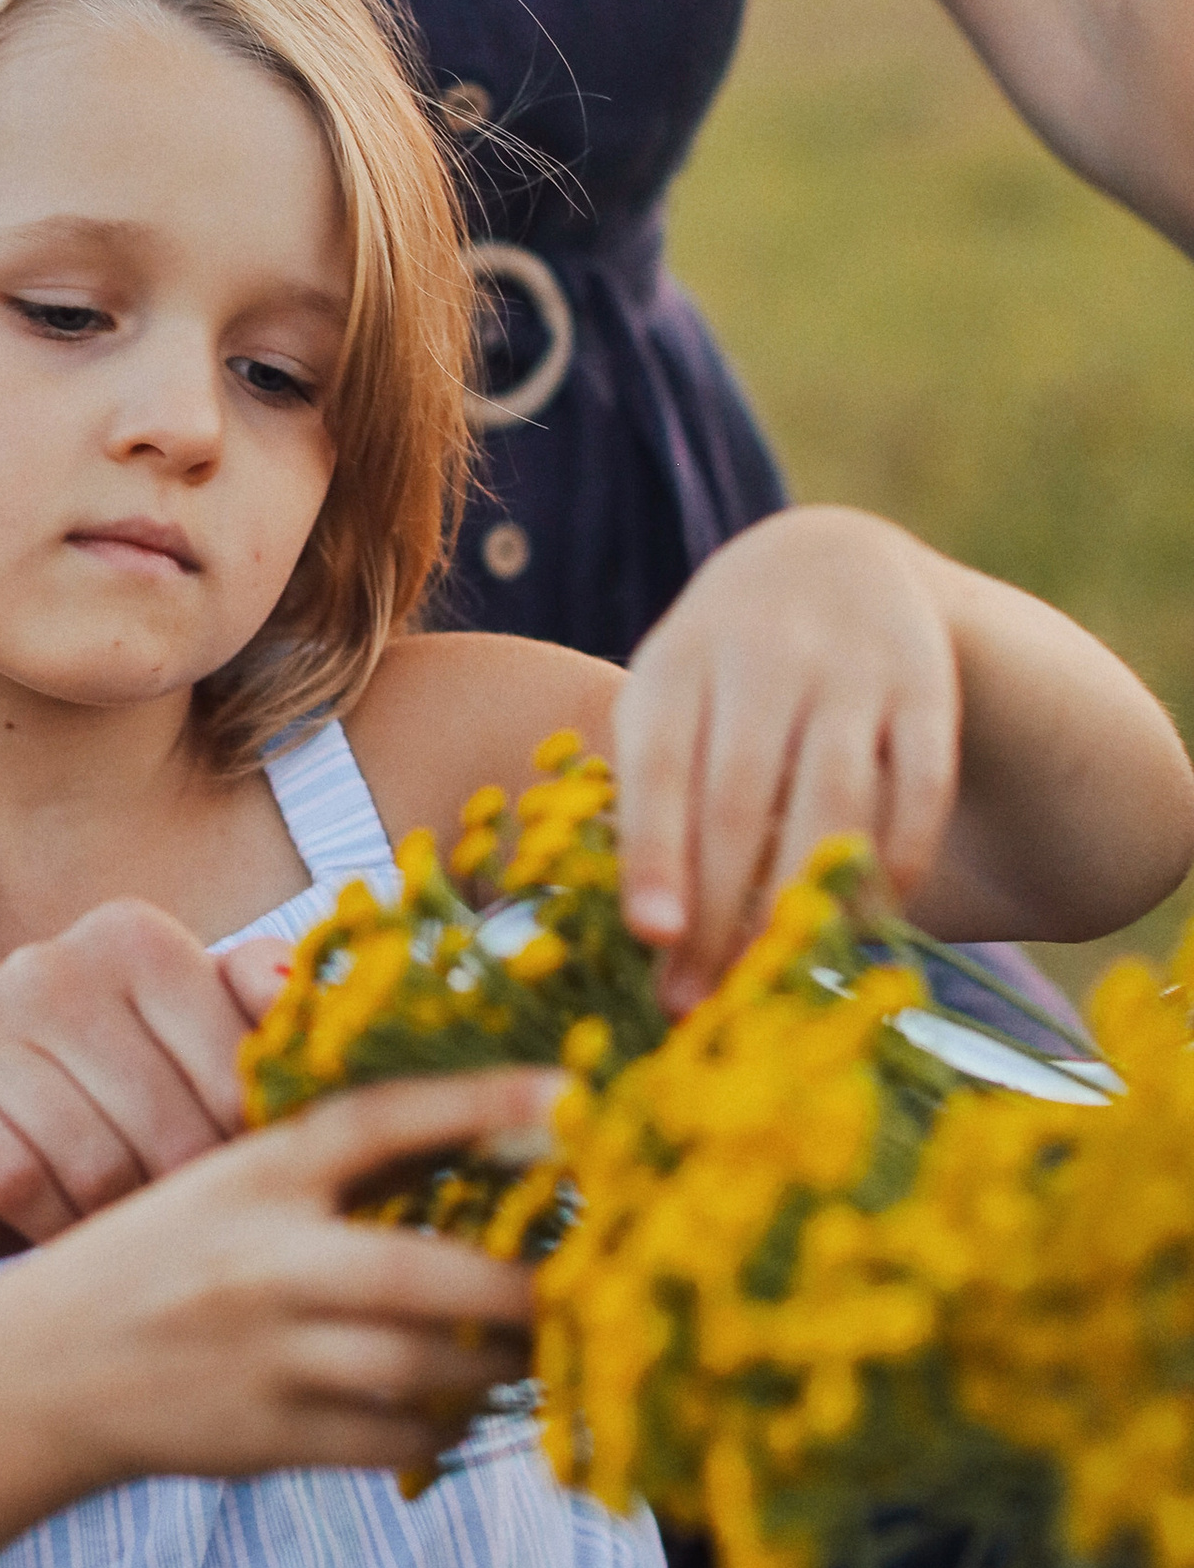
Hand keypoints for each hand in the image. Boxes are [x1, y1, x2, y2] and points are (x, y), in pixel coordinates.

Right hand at [0, 901, 295, 1245]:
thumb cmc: (93, 1066)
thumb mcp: (173, 1028)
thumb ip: (261, 1018)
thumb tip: (349, 1040)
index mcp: (137, 940)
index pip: (236, 1070)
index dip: (253, 1154)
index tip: (255, 1197)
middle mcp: (53, 963)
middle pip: (165, 1128)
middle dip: (188, 1204)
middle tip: (199, 1246)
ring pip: (91, 1161)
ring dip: (118, 1225)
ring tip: (134, 1250)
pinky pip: (10, 1178)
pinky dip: (47, 1227)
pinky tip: (65, 1242)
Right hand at [3, 1067, 555, 1490]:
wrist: (43, 1372)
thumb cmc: (158, 1259)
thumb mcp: (226, 1183)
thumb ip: (329, 1167)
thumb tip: (482, 1136)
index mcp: (256, 1177)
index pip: (381, 1120)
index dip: (482, 1101)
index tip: (575, 1095)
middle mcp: (266, 1263)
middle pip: (431, 1275)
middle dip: (526, 1286)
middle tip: (590, 1278)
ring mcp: (270, 1358)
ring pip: (429, 1368)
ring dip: (502, 1362)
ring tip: (541, 1344)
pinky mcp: (273, 1438)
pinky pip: (398, 1437)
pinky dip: (446, 1422)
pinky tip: (457, 1401)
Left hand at [614, 509, 960, 1008]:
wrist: (832, 565)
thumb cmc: (722, 677)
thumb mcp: (671, 703)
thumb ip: (652, 796)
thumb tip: (642, 937)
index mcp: (675, 664)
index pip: (658, 766)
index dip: (654, 853)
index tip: (651, 936)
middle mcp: (760, 653)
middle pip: (741, 794)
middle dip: (720, 907)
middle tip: (701, 1001)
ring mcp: (849, 666)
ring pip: (832, 795)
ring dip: (804, 896)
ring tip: (777, 974)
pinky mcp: (924, 688)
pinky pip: (919, 786)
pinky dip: (895, 862)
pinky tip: (868, 921)